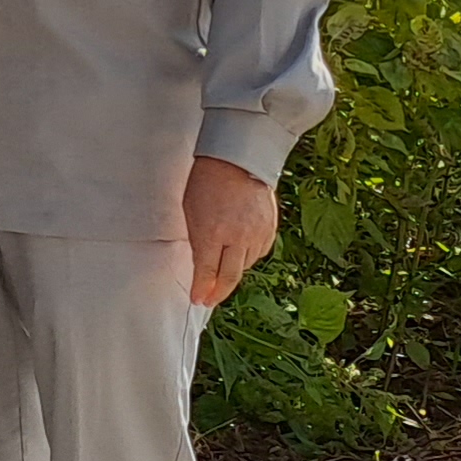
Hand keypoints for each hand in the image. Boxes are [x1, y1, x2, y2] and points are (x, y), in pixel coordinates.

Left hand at [185, 156, 278, 307]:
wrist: (237, 160)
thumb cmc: (206, 181)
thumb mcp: (190, 211)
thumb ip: (197, 240)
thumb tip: (199, 266)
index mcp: (212, 233)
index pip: (207, 272)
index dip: (202, 289)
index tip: (197, 299)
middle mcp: (237, 238)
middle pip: (230, 277)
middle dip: (218, 293)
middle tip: (209, 300)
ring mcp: (256, 234)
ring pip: (245, 265)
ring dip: (232, 273)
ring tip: (221, 275)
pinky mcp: (269, 229)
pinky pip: (259, 253)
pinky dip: (248, 257)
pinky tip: (239, 254)